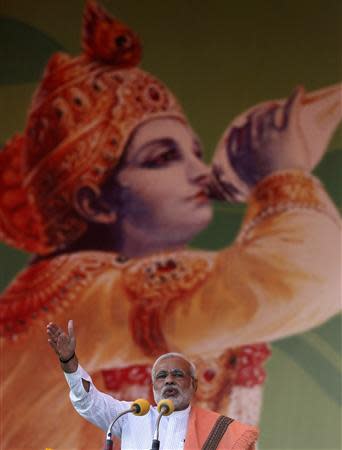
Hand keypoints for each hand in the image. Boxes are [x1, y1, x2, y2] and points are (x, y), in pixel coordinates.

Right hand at [47, 320, 75, 361]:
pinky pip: (54, 346)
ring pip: (54, 338)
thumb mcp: (72, 336)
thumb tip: (71, 320)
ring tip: (47, 330)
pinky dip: (52, 343)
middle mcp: (59, 339)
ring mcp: (57, 344)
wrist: (69, 355)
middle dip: (51, 329)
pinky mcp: (57, 349)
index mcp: (62, 336)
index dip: (54, 326)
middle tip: (48, 325)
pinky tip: (49, 340)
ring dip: (51, 335)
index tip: (51, 323)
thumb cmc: (70, 345)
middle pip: (55, 333)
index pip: (58, 330)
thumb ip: (70, 329)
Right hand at [211, 87, 305, 201]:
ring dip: (271, 110)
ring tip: (276, 107)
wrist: (281, 191)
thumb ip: (226, 185)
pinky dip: (295, 98)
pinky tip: (298, 91)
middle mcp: (252, 143)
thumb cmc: (263, 194)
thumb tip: (206, 190)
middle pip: (252, 122)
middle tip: (262, 112)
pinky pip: (290, 110)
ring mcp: (269, 136)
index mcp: (240, 156)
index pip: (236, 135)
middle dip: (256, 116)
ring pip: (268, 115)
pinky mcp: (287, 133)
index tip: (242, 124)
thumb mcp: (239, 189)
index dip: (240, 128)